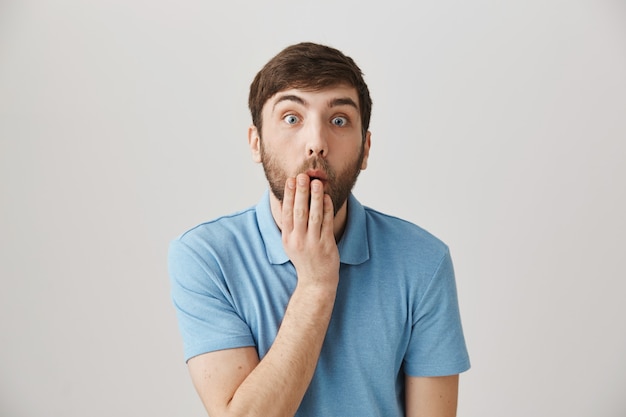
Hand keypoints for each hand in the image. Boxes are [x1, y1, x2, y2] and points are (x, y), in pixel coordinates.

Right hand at [281, 174, 339, 289]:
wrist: (316, 281)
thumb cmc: (304, 258)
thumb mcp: (291, 243)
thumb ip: (290, 224)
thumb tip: (289, 200)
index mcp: (287, 238)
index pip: (287, 213)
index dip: (289, 195)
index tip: (290, 180)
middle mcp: (298, 240)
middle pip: (299, 212)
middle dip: (301, 192)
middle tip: (302, 176)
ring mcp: (313, 243)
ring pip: (314, 216)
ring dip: (315, 197)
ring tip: (317, 182)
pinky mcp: (326, 245)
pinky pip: (327, 223)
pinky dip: (327, 209)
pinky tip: (327, 197)